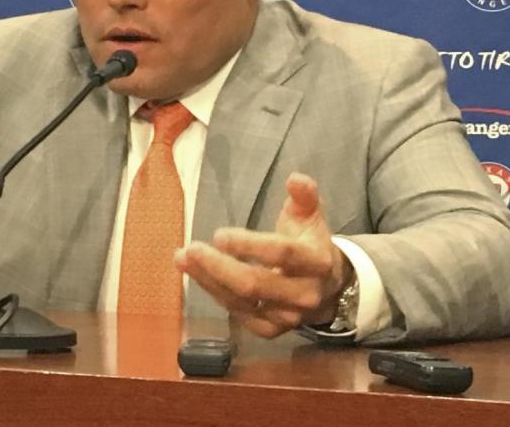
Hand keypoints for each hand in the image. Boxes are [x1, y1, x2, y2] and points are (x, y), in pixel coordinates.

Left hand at [175, 172, 352, 337]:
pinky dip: (214, 294)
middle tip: (191, 248)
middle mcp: (304, 294)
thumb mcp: (311, 216)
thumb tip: (295, 178)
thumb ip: (304, 196)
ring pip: (241, 302)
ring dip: (208, 280)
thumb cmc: (310, 243)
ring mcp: (288, 317)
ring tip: (182, 258)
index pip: (281, 254)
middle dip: (219, 266)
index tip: (218, 234)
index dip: (249, 245)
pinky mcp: (271, 330)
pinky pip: (237, 314)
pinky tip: (197, 275)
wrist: (327, 287)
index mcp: (316, 261)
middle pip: (255, 284)